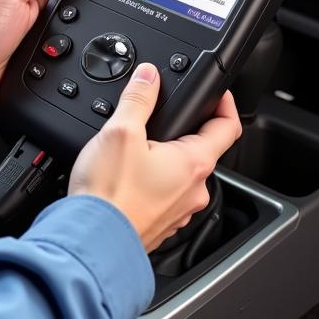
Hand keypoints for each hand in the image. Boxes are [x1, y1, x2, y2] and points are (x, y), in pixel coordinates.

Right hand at [69, 64, 241, 251]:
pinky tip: (126, 179)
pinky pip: (163, 196)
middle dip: (182, 133)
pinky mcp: (160, 225)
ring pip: (180, 176)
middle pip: (200, 151)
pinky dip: (150, 184)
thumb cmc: (109, 194)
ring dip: (164, 160)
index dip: (225, 104)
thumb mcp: (120, 131)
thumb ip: (138, 98)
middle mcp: (194, 190)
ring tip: (134, 151)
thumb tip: (149, 76)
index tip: (218, 94)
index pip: (228, 127)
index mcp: (194, 163)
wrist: (90, 242)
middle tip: (159, 120)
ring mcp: (179, 211)